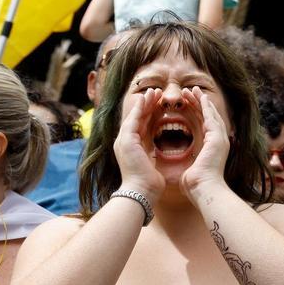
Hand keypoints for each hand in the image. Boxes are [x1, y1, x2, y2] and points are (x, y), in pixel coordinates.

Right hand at [114, 87, 166, 201]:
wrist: (141, 192)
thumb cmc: (149, 184)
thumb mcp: (151, 166)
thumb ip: (151, 156)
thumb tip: (155, 155)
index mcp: (132, 148)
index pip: (142, 126)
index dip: (150, 113)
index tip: (159, 103)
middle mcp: (125, 142)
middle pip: (138, 118)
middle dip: (147, 105)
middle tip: (156, 92)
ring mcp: (124, 141)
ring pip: (135, 116)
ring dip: (144, 103)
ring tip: (154, 92)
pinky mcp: (126, 141)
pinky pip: (133, 120)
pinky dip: (140, 108)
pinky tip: (147, 99)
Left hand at [179, 86, 230, 203]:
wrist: (204, 189)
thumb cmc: (195, 185)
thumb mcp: (190, 169)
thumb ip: (189, 163)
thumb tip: (184, 166)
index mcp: (211, 148)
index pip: (202, 126)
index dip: (194, 114)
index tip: (184, 104)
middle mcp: (218, 142)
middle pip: (208, 117)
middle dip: (198, 104)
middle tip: (188, 92)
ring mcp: (220, 139)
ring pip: (210, 114)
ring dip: (201, 101)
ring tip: (191, 90)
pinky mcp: (217, 138)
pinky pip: (211, 117)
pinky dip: (205, 106)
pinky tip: (199, 97)